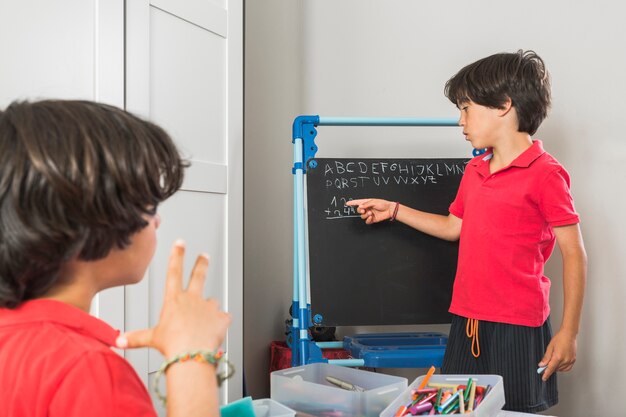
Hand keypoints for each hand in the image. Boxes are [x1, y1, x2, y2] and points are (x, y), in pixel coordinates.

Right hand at [116, 240, 230, 357]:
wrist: (192, 354)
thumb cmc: (173, 346)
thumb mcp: (152, 339)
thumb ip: (137, 337)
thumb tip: (119, 340)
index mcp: (174, 300)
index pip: (174, 272)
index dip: (177, 256)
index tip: (180, 244)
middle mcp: (192, 299)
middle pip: (198, 276)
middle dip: (201, 264)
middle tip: (205, 256)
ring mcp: (208, 307)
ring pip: (211, 302)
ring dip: (209, 308)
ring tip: (204, 322)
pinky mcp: (221, 317)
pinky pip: (223, 318)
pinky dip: (221, 323)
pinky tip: (216, 330)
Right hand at [345, 198, 394, 223]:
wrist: (389, 210)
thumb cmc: (383, 204)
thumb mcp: (374, 202)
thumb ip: (366, 204)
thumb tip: (360, 207)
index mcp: (367, 202)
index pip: (358, 202)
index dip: (352, 202)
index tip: (347, 203)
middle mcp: (367, 208)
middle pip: (359, 210)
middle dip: (360, 210)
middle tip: (363, 210)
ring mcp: (369, 214)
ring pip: (362, 216)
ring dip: (365, 215)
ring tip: (371, 213)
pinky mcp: (372, 219)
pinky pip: (367, 221)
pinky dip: (368, 220)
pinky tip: (371, 217)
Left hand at [538, 329, 576, 380]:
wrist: (569, 334)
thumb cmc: (559, 338)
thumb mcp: (550, 347)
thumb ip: (546, 357)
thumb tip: (541, 365)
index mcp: (558, 357)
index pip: (551, 368)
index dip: (546, 374)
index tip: (544, 378)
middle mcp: (565, 360)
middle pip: (556, 369)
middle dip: (550, 368)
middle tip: (545, 365)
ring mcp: (570, 360)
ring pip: (561, 369)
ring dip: (556, 368)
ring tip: (553, 361)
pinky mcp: (573, 360)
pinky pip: (567, 368)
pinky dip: (562, 368)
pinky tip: (559, 364)